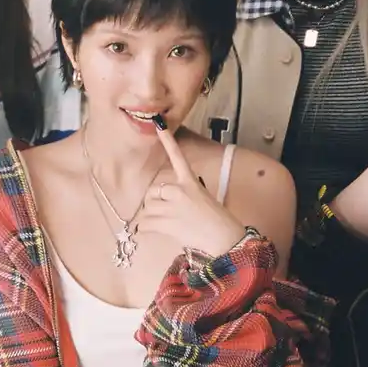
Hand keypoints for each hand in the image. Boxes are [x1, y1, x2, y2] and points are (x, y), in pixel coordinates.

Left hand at [139, 127, 246, 256]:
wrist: (224, 239)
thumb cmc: (216, 222)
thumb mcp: (203, 199)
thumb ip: (183, 195)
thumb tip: (162, 203)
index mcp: (190, 182)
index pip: (178, 158)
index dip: (168, 142)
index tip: (160, 126)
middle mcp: (178, 190)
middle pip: (152, 193)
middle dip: (154, 204)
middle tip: (168, 216)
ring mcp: (170, 206)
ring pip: (146, 210)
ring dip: (151, 219)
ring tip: (168, 226)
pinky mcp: (164, 222)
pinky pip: (143, 224)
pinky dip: (146, 230)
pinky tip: (158, 233)